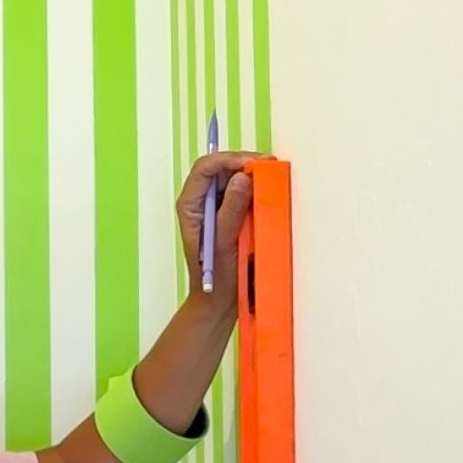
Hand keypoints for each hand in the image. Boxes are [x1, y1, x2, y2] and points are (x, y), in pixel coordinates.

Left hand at [176, 153, 254, 317]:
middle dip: (242, 163)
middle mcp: (200, 202)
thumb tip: (243, 178)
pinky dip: (254, 188)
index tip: (254, 164)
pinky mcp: (229, 215)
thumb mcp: (225, 243)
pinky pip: (240, 193)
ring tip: (272, 174)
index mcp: (190, 205)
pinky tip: (269, 189)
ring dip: (250, 174)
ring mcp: (214, 208)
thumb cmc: (217, 278)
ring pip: (230, 179)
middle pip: (219, 169)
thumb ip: (231, 210)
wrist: (220, 302)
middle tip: (269, 166)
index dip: (229, 160)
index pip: (205, 169)